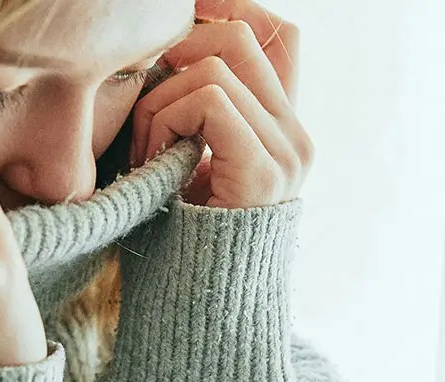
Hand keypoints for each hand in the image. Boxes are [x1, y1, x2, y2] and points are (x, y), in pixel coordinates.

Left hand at [130, 0, 311, 208]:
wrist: (198, 291)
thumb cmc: (183, 227)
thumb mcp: (196, 158)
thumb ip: (203, 113)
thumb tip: (173, 50)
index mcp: (284, 129)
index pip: (279, 37)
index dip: (232, 9)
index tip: (190, 13)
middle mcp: (295, 136)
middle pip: (242, 38)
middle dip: (183, 48)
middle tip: (150, 88)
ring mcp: (285, 153)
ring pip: (212, 69)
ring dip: (160, 103)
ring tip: (148, 147)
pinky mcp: (261, 171)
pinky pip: (207, 102)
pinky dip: (166, 121)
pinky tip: (154, 158)